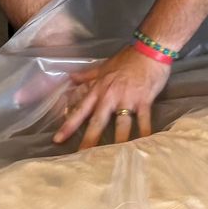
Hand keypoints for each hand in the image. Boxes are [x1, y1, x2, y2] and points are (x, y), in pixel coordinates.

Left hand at [54, 47, 171, 150]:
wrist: (149, 50)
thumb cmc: (126, 58)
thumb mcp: (103, 66)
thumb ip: (87, 75)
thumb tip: (71, 78)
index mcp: (99, 89)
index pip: (81, 110)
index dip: (68, 125)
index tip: (58, 140)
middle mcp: (110, 96)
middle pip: (98, 122)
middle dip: (89, 140)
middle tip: (81, 157)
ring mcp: (128, 99)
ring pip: (121, 124)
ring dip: (118, 142)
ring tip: (114, 158)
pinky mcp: (144, 101)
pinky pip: (144, 120)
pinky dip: (145, 133)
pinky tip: (145, 146)